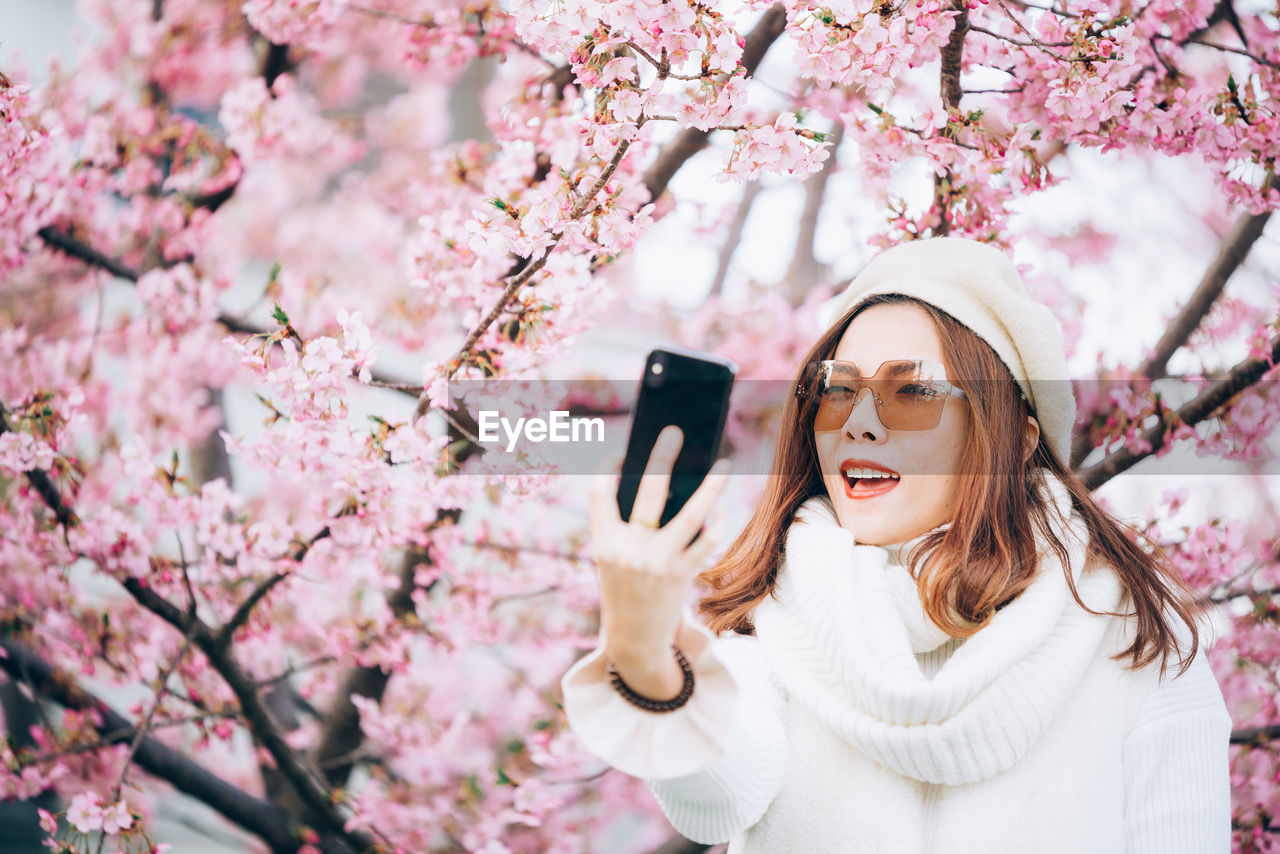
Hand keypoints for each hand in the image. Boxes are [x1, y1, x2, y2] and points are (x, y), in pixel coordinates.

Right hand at [588, 424, 731, 677]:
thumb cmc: (624, 592)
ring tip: (725, 463)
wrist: (634, 642)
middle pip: (649, 492)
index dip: (608, 470)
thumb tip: (665, 484)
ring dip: (712, 486)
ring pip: (692, 514)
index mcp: (603, 544)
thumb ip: (628, 528)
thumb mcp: (613, 561)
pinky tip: (719, 508)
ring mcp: (659, 563)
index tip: (620, 452)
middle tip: (673, 432)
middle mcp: (630, 551)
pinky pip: (707, 540)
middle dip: (662, 457)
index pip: (600, 496)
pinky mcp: (683, 574)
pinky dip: (715, 521)